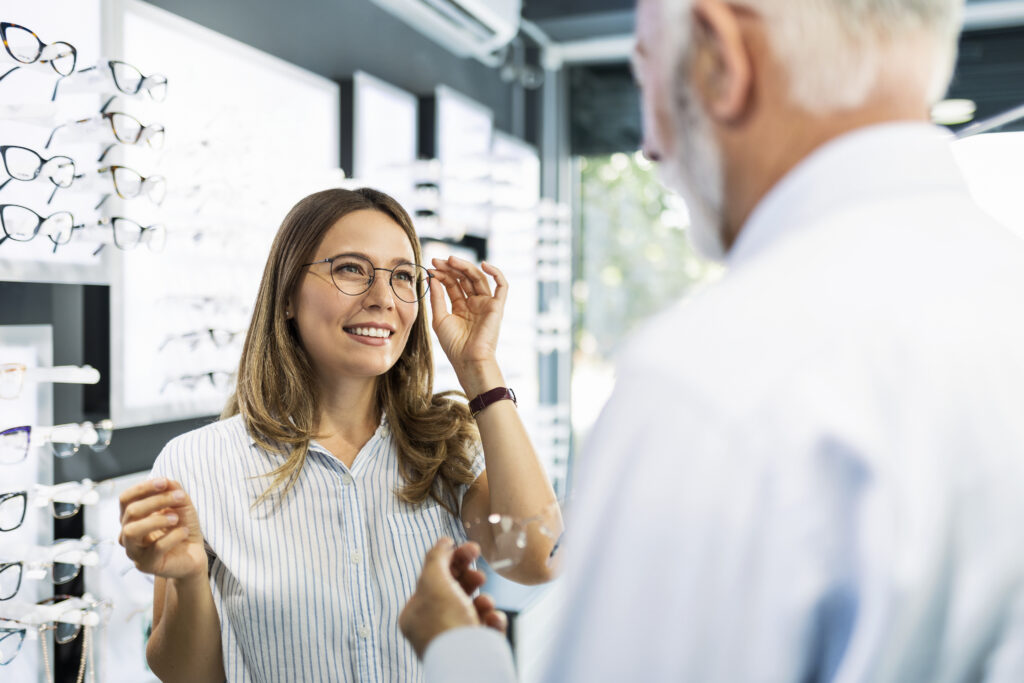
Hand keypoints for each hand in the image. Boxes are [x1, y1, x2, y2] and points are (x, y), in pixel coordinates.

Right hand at [118, 477, 206, 580]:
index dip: (142, 488)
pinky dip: (173, 536)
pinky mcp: (146, 565)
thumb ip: (173, 491)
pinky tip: (184, 532)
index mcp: (132, 517)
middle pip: (131, 512)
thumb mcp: (181, 505)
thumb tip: (166, 481)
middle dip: (157, 501)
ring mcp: (134, 551)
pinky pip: (156, 548)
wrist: (193, 555)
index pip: (125, 499)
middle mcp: (127, 534)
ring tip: (176, 518)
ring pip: (132, 531)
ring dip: (157, 520)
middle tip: (180, 497)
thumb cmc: (182, 527)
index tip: (164, 482)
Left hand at [400, 538, 507, 658]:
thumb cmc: (445, 622)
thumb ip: (436, 557)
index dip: (449, 560)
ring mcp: (456, 638)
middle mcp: (434, 628)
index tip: (466, 546)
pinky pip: (488, 625)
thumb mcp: (433, 581)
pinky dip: (492, 618)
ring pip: (474, 607)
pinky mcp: (478, 646)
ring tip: (484, 601)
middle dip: (468, 576)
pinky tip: (491, 618)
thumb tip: (443, 541)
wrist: (466, 660)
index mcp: (416, 614)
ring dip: (482, 599)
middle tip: (478, 564)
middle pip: (453, 591)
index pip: (433, 580)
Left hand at [428, 256, 507, 392]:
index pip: (452, 284)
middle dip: (451, 267)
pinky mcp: (497, 306)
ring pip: (478, 278)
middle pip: (464, 278)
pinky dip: (496, 273)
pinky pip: (502, 286)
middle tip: (437, 260)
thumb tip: (432, 277)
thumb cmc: (454, 345)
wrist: (468, 360)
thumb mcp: (440, 318)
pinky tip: (483, 264)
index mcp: (461, 307)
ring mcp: (486, 304)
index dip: (442, 274)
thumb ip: (437, 297)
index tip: (430, 268)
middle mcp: (474, 303)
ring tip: (450, 260)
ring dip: (465, 266)